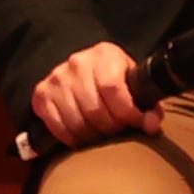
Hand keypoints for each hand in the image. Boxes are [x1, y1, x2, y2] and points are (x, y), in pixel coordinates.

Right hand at [31, 40, 157, 146]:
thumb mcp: (134, 84)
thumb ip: (149, 105)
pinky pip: (57, 126)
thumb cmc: (114, 80)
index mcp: (104, 54)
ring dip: (92, 135)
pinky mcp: (41, 94)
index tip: (135, 123)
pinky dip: (72, 138)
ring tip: (102, 134)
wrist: (84, 71)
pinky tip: (83, 136)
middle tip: (117, 131)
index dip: (126, 112)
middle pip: (94, 109)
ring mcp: (56, 78)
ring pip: (76, 121)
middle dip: (111, 127)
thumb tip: (151, 125)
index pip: (113, 88)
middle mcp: (77, 63)